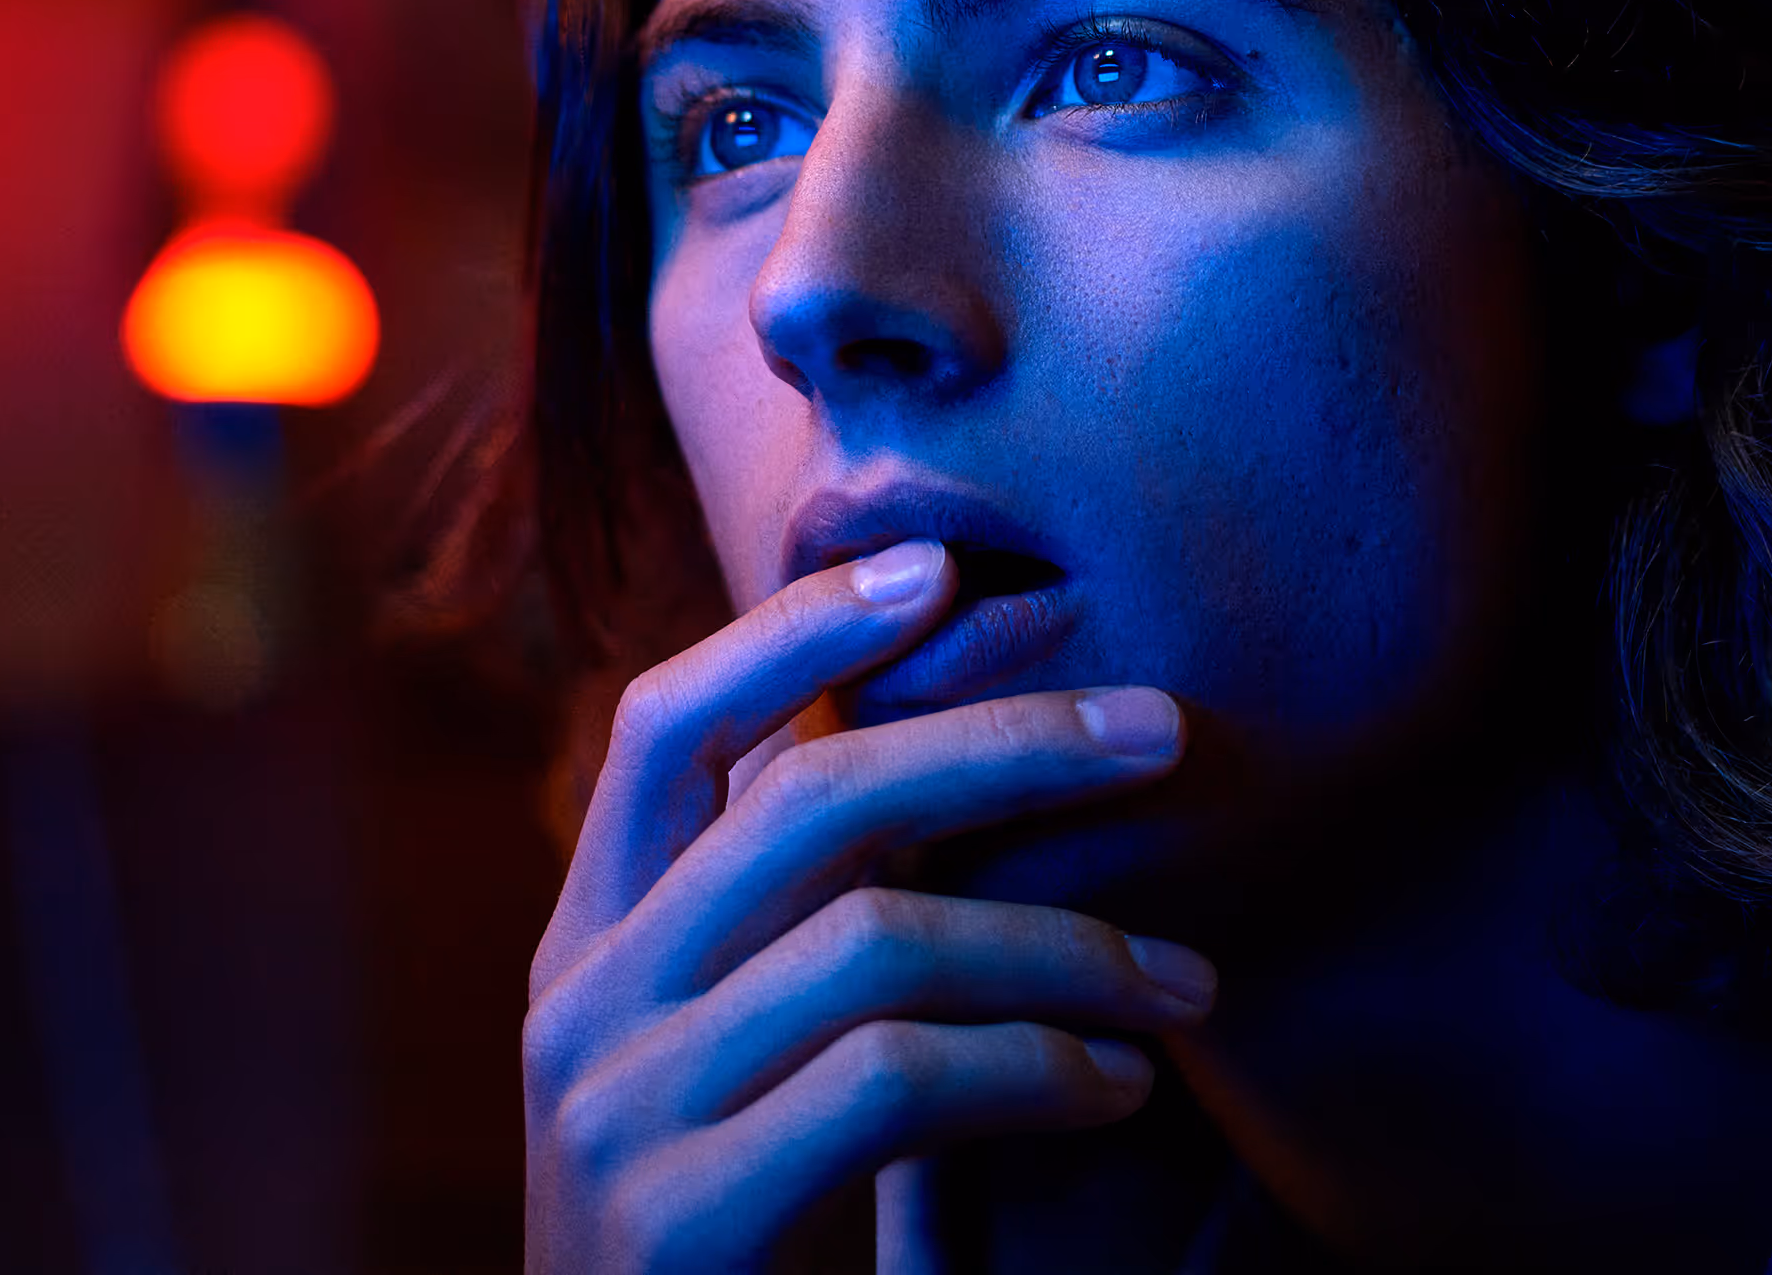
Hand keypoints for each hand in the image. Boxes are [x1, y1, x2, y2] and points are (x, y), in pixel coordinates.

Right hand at [524, 540, 1214, 1272]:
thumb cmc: (723, 1237)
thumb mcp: (719, 1054)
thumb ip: (783, 921)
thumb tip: (935, 757)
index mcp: (585, 943)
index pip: (665, 724)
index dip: (799, 629)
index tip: (940, 563)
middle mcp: (580, 1004)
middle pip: (810, 803)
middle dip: (1006, 745)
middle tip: (1164, 731)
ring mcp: (619, 1109)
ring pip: (880, 938)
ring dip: (1071, 944)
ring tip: (1191, 981)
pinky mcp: (684, 1214)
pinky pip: (897, 1079)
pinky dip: (1037, 1064)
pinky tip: (1118, 1086)